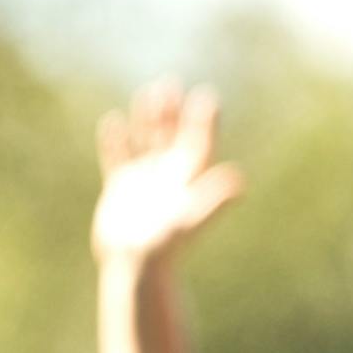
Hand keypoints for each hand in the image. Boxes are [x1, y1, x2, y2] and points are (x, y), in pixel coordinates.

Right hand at [92, 81, 246, 268]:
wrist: (137, 268)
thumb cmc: (166, 247)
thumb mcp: (191, 220)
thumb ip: (214, 199)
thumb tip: (240, 182)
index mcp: (187, 179)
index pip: (198, 143)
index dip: (203, 121)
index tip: (207, 97)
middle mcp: (168, 177)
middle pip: (171, 136)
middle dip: (171, 112)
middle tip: (171, 84)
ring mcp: (145, 181)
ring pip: (146, 142)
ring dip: (147, 119)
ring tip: (149, 94)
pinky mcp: (121, 189)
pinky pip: (119, 158)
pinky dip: (116, 141)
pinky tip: (112, 121)